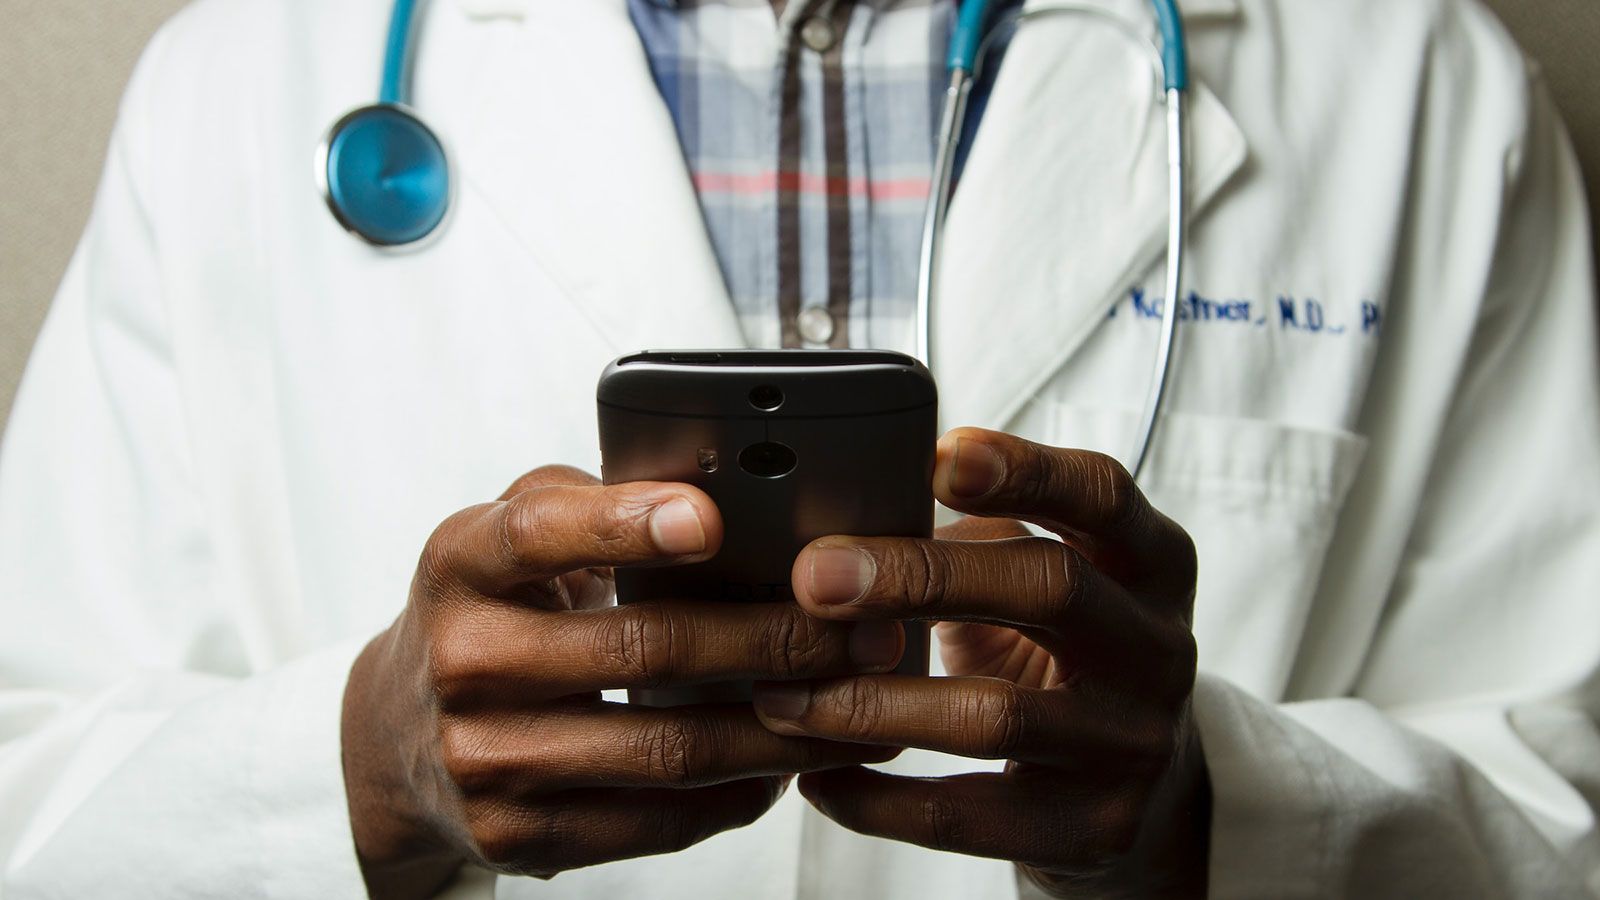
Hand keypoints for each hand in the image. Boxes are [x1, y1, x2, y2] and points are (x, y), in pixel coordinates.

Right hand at [342, 467, 904, 898]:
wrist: (394, 739)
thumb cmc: (485, 613)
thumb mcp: (503, 537)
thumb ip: (589, 503)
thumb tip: (718, 490)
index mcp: (461, 564)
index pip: (540, 534)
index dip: (626, 524)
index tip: (711, 518)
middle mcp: (464, 661)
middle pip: (643, 649)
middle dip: (774, 638)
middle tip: (864, 629)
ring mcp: (487, 760)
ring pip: (668, 749)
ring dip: (782, 728)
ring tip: (859, 703)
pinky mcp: (518, 836)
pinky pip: (656, 821)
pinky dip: (737, 793)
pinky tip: (788, 764)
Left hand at [752, 429, 1208, 897]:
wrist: (1145, 791)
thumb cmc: (1063, 654)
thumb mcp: (1046, 580)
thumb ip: (978, 539)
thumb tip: (844, 517)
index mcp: (1150, 562)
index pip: (1102, 494)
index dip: (1025, 469)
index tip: (937, 455)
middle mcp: (1158, 647)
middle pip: (1051, 588)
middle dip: (921, 575)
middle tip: (815, 576)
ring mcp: (1134, 744)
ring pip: (996, 715)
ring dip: (871, 702)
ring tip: (783, 695)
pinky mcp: (1095, 829)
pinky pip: (967, 817)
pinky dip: (878, 799)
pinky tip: (818, 777)